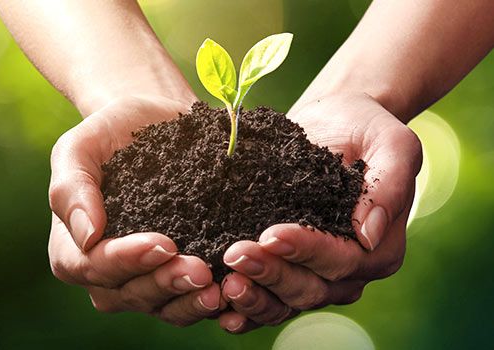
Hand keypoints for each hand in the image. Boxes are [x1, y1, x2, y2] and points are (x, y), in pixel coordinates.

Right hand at [48, 95, 223, 325]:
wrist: (154, 120)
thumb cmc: (111, 133)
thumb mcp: (79, 148)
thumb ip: (71, 189)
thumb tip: (88, 237)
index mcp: (74, 248)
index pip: (93, 266)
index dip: (126, 261)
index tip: (162, 244)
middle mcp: (107, 271)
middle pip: (130, 292)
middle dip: (165, 283)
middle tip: (200, 271)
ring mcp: (144, 276)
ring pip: (162, 304)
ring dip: (189, 301)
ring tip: (217, 289)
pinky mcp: (176, 272)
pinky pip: (188, 299)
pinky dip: (208, 302)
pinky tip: (231, 294)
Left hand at [218, 93, 421, 332]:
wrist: (336, 122)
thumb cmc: (367, 128)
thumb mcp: (392, 144)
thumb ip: (388, 186)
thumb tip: (369, 236)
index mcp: (380, 247)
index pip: (341, 259)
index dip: (307, 251)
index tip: (271, 234)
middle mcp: (350, 269)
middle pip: (311, 287)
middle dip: (272, 273)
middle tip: (235, 254)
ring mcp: (317, 272)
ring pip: (288, 300)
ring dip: (255, 297)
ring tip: (224, 283)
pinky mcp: (290, 265)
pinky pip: (271, 297)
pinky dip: (247, 306)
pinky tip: (222, 307)